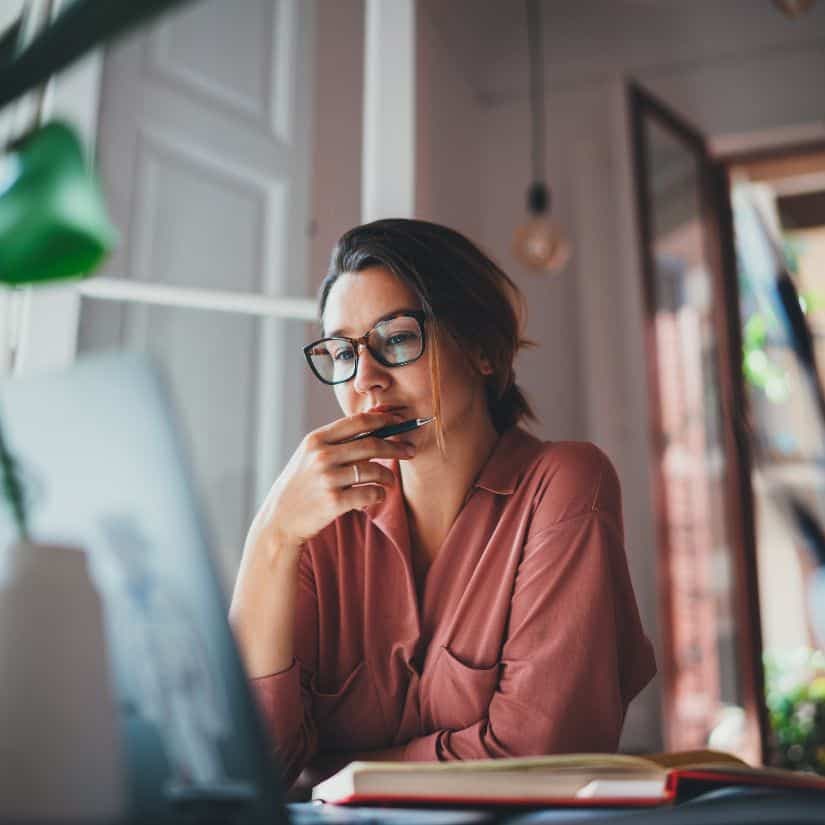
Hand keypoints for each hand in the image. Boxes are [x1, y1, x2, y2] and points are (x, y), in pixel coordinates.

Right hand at [248, 412, 414, 551]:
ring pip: (374, 470)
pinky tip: (376, 495)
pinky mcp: (333, 502)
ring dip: (388, 475)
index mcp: (316, 439)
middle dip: (396, 447)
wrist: (280, 519)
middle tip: (410, 451)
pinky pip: (370, 493)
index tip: (400, 420)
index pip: (358, 422)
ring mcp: (327, 479)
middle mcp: (322, 456)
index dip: (383, 419)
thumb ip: (337, 440)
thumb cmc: (301, 484)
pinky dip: (379, 494)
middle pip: (371, 444)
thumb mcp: (310, 455)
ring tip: (389, 480)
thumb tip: (374, 421)